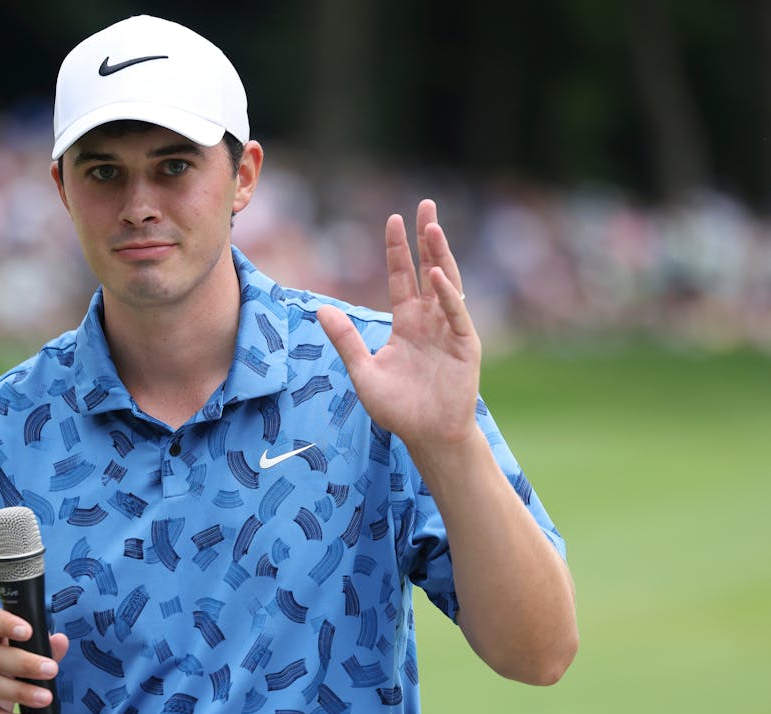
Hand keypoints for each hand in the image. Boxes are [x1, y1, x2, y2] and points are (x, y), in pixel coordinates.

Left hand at [317, 199, 481, 451]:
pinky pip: (456, 314)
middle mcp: (430, 320)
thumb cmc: (397, 408)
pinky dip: (448, 294)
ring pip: (447, 284)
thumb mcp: (363, 371)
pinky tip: (437, 275)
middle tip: (426, 205)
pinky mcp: (465, 345)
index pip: (402, 277)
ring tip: (433, 226)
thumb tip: (320, 309)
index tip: (393, 219)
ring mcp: (450, 330)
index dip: (398, 249)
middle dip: (427, 238)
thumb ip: (345, 340)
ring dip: (440, 255)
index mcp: (407, 323)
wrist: (427, 435)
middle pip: (428, 270)